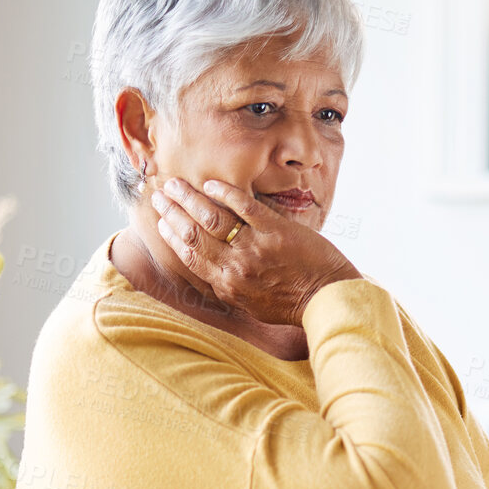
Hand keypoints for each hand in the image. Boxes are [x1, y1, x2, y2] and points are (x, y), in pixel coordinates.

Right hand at [149, 176, 359, 325]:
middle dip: (172, 211)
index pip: (189, 255)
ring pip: (211, 217)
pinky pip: (243, 205)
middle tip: (160, 194)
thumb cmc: (294, 304)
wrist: (328, 300)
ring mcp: (255, 247)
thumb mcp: (253, 304)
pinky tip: (211, 183)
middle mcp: (235, 267)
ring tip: (176, 184)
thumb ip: (230, 286)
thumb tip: (210, 270)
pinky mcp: (276, 230)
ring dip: (189, 198)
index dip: (171, 235)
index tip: (160, 220)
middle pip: (193, 234)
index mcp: (227, 286)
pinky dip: (224, 191)